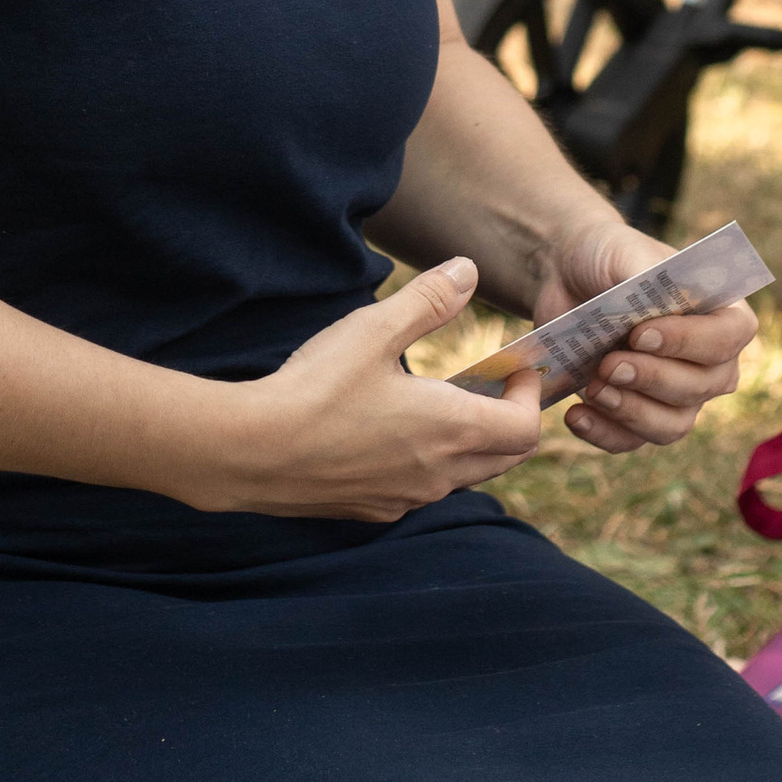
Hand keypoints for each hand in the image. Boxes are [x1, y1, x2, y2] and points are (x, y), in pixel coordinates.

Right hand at [188, 258, 543, 522]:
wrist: (251, 452)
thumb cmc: (315, 388)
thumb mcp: (373, 330)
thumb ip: (428, 300)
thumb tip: (468, 271)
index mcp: (450, 430)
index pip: (525, 428)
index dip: (530, 396)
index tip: (516, 368)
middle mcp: (438, 474)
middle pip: (504, 457)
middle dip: (509, 419)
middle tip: (490, 383)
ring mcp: (406, 497)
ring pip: (464, 476)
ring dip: (471, 442)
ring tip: (443, 402)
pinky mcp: (374, 510)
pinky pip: (423, 490)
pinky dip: (431, 463)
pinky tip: (395, 433)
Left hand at [527, 215, 757, 456]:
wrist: (567, 276)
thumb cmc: (609, 257)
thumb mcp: (625, 250)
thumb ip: (646, 276)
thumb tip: (653, 312)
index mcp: (721, 311)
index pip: (730, 337)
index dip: (689, 341)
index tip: (641, 334)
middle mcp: (710, 360)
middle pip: (701, 386)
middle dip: (652, 379)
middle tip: (609, 364)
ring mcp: (677, 395)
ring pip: (672, 425)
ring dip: (632, 412)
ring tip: (593, 389)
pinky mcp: (638, 415)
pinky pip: (632, 441)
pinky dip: (604, 434)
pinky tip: (575, 415)